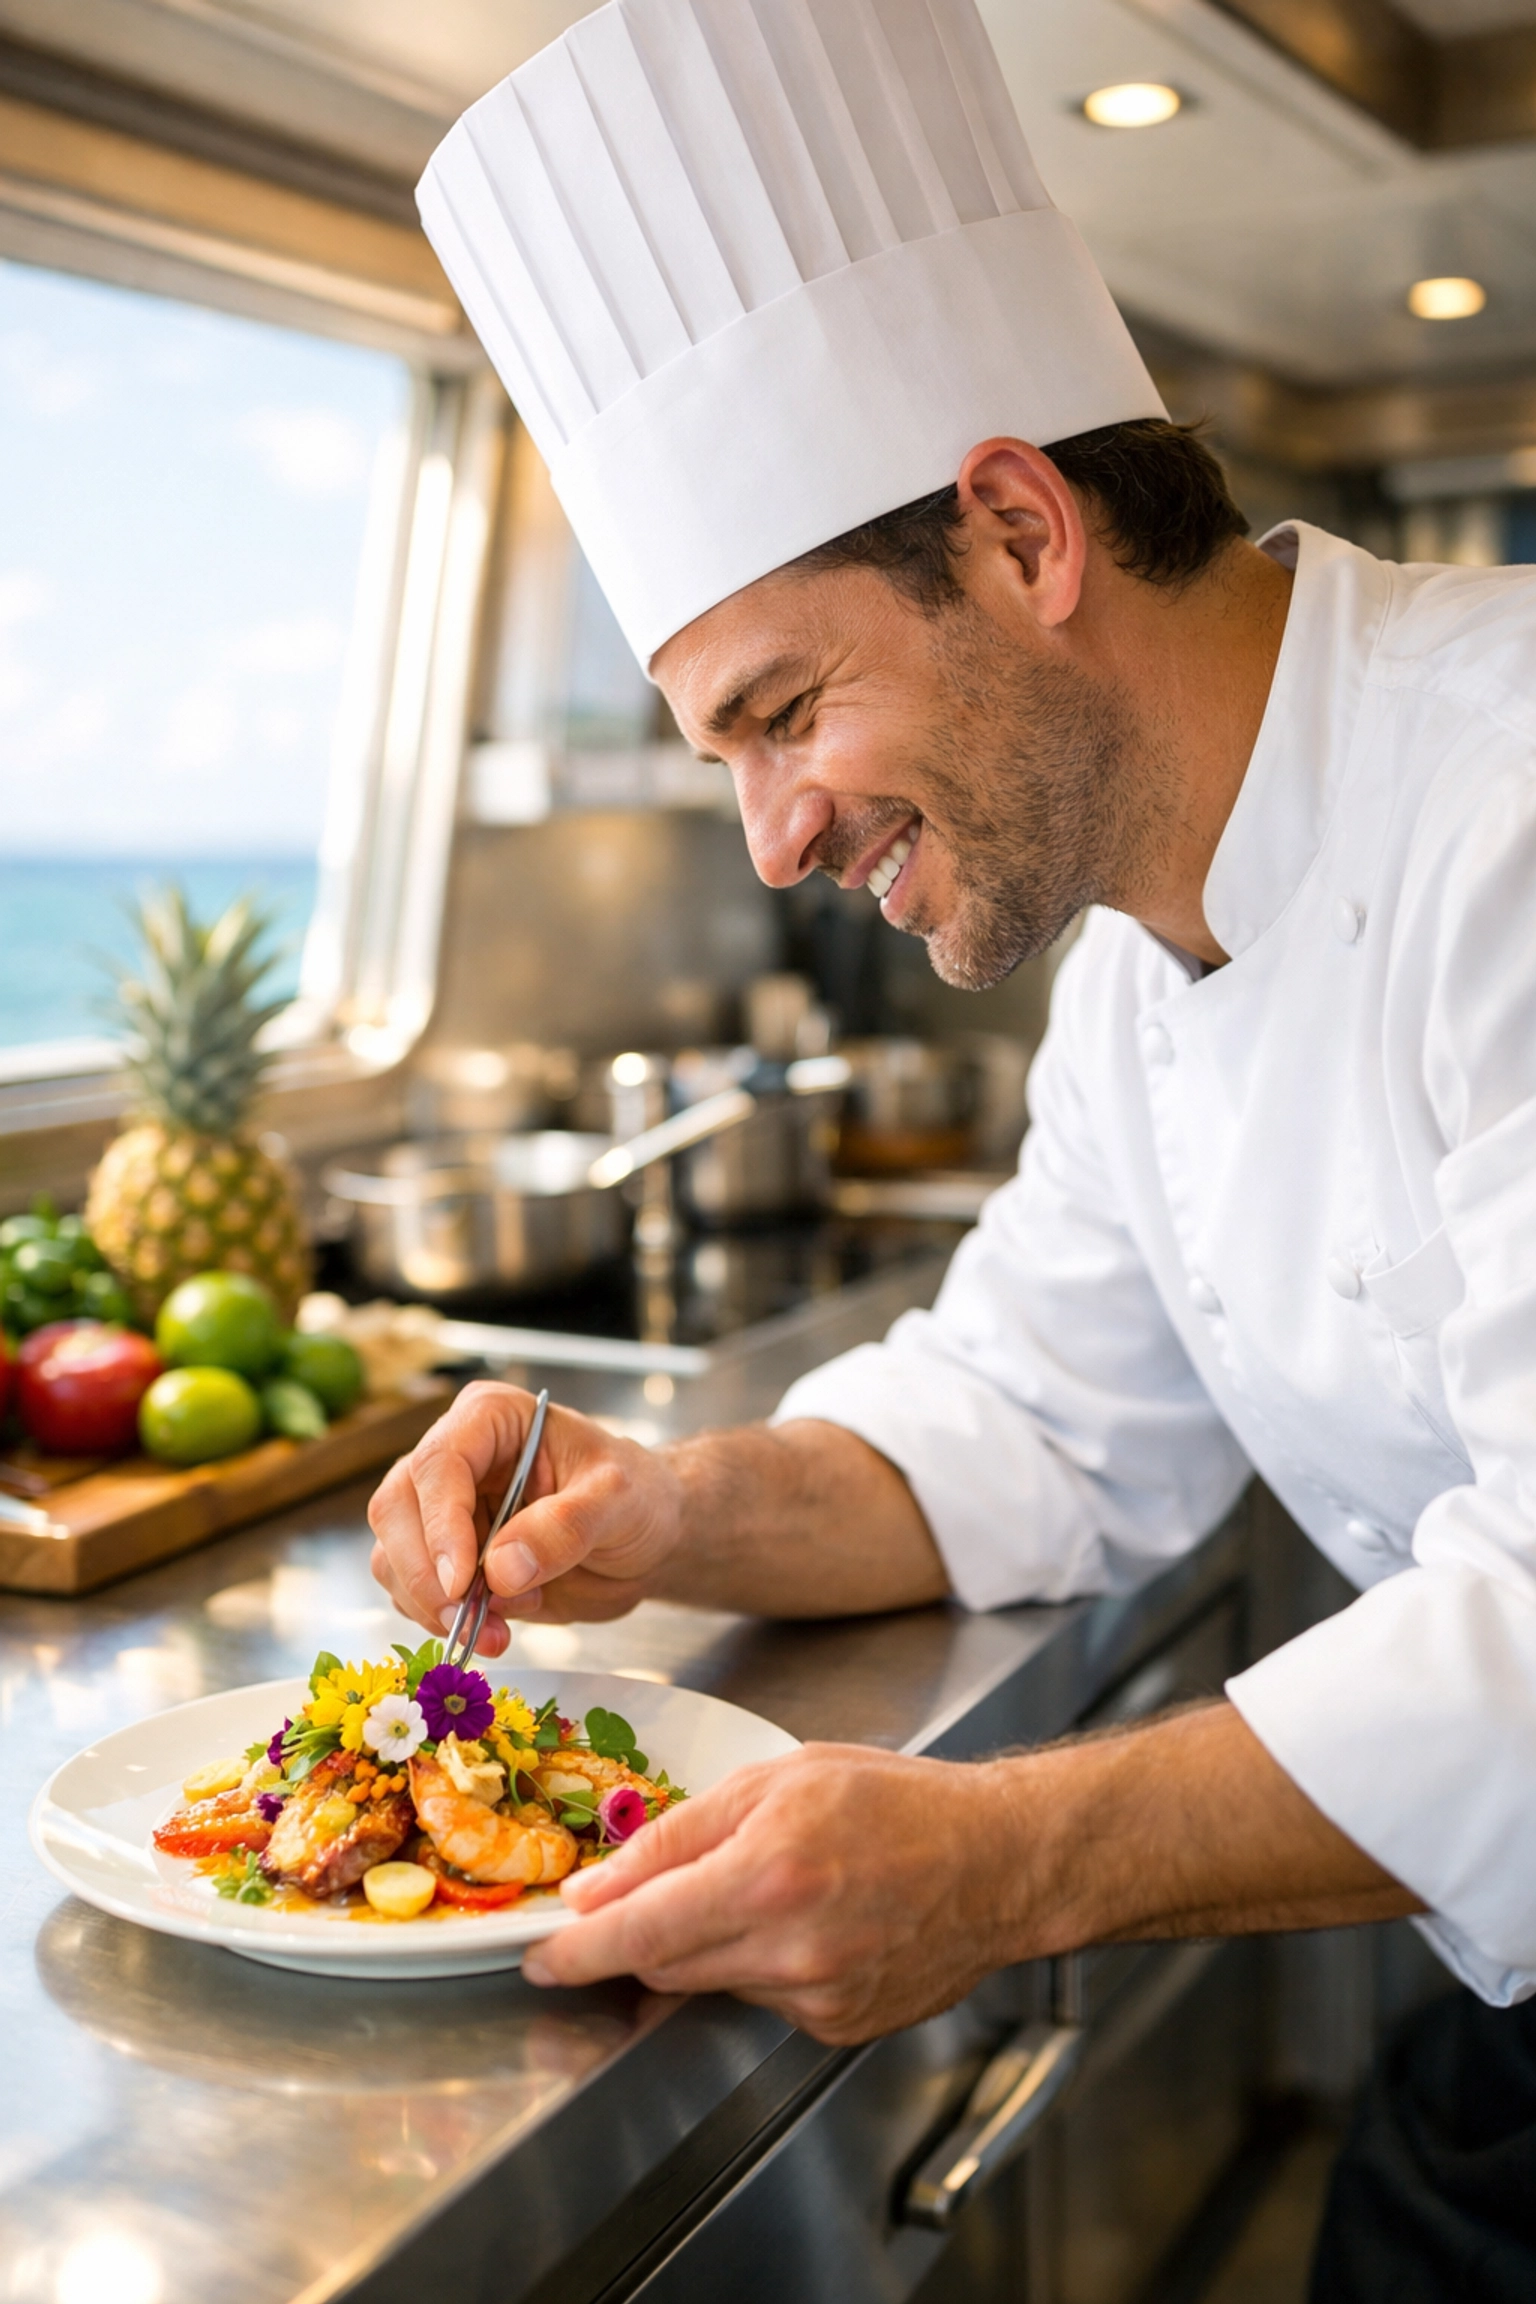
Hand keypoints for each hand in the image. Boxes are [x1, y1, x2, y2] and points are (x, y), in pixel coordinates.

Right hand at [367, 1381, 682, 1655]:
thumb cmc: (637, 1497)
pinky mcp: (444, 1560)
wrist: (643, 1541)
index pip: (439, 1463)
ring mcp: (442, 1511)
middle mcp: (454, 1459)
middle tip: (468, 1619)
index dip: (440, 1524)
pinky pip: (411, 1592)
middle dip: (425, 1574)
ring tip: (500, 1629)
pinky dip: (441, 1622)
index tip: (461, 1581)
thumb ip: (566, 1526)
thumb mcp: (619, 1500)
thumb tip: (500, 1570)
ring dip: (432, 1606)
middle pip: (395, 1509)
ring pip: (392, 1556)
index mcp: (491, 1419)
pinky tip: (494, 1628)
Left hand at [521, 1744, 1020, 2042]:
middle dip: (637, 1935)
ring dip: (703, 1944)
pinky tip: (806, 1923)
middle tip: (640, 1898)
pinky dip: (758, 1964)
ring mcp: (817, 1998)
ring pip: (708, 1983)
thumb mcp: (777, 1779)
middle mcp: (790, 1949)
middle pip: (663, 1964)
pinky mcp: (838, 2026)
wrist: (997, 1861)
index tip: (538, 1956)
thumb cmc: (896, 1802)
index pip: (639, 1932)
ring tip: (759, 1889)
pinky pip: (761, 1999)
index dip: (575, 1951)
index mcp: (769, 1875)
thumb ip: (678, 1834)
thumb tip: (596, 1886)